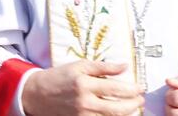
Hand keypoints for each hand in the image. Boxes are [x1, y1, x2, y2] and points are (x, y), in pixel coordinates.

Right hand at [22, 60, 144, 115]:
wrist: (36, 94)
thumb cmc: (60, 76)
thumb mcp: (80, 66)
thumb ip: (104, 67)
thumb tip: (125, 66)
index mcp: (85, 84)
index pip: (115, 89)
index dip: (132, 90)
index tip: (141, 88)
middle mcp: (84, 102)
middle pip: (115, 108)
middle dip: (132, 105)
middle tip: (140, 100)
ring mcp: (81, 115)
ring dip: (124, 114)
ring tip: (132, 108)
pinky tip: (117, 114)